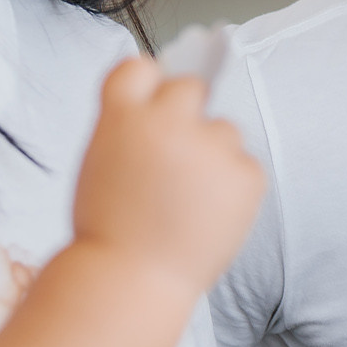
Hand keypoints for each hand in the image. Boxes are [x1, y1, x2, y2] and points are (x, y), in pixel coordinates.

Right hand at [72, 58, 264, 295]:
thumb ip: (129, 127)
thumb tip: (163, 104)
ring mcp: (211, 147)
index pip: (142, 67)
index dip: (148, 84)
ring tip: (188, 200)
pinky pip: (245, 166)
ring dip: (213, 153)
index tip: (150, 103)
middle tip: (174, 160)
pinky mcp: (246, 175)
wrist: (132, 279)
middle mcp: (169, 121)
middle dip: (186, 115)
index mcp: (123, 115)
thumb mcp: (100, 161)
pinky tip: (208, 215)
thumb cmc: (110, 228)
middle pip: (191, 89)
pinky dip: (234, 186)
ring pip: (224, 130)